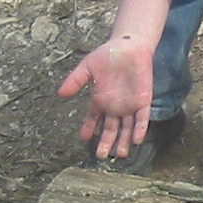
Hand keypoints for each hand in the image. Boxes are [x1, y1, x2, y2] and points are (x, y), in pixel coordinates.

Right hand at [57, 36, 153, 160]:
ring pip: (126, 128)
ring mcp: (129, 105)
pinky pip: (142, 118)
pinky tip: (137, 140)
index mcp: (101, 100)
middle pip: (110, 129)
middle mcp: (115, 106)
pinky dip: (139, 129)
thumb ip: (75, 81)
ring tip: (120, 155)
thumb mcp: (87, 67)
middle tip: (101, 156)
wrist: (129, 46)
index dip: (89, 130)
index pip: (94, 119)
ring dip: (123, 141)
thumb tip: (60, 94)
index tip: (84, 140)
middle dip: (106, 142)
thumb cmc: (108, 55)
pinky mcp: (143, 101)